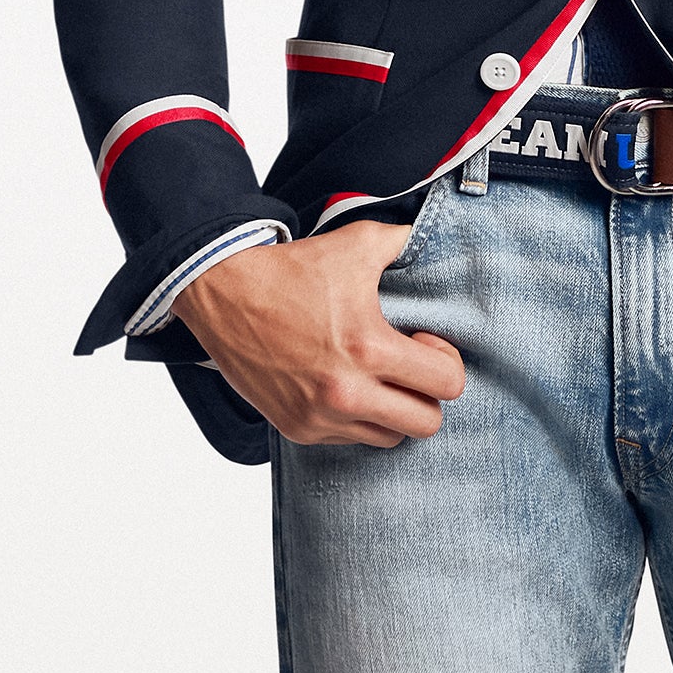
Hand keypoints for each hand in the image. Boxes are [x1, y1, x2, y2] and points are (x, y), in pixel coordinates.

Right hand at [173, 221, 465, 447]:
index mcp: (368, 348)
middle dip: (429, 394)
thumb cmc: (294, 269)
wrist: (226, 294)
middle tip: (410, 365)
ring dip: (395, 410)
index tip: (424, 341)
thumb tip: (434, 233)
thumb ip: (406, 239)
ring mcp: (321, 418)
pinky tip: (350, 383)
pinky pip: (351, 440)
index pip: (446, 384)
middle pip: (426, 424)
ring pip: (390, 437)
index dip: (446, 360)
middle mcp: (346, 393)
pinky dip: (359, 418)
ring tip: (380, 375)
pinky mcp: (298, 430)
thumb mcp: (359, 243)